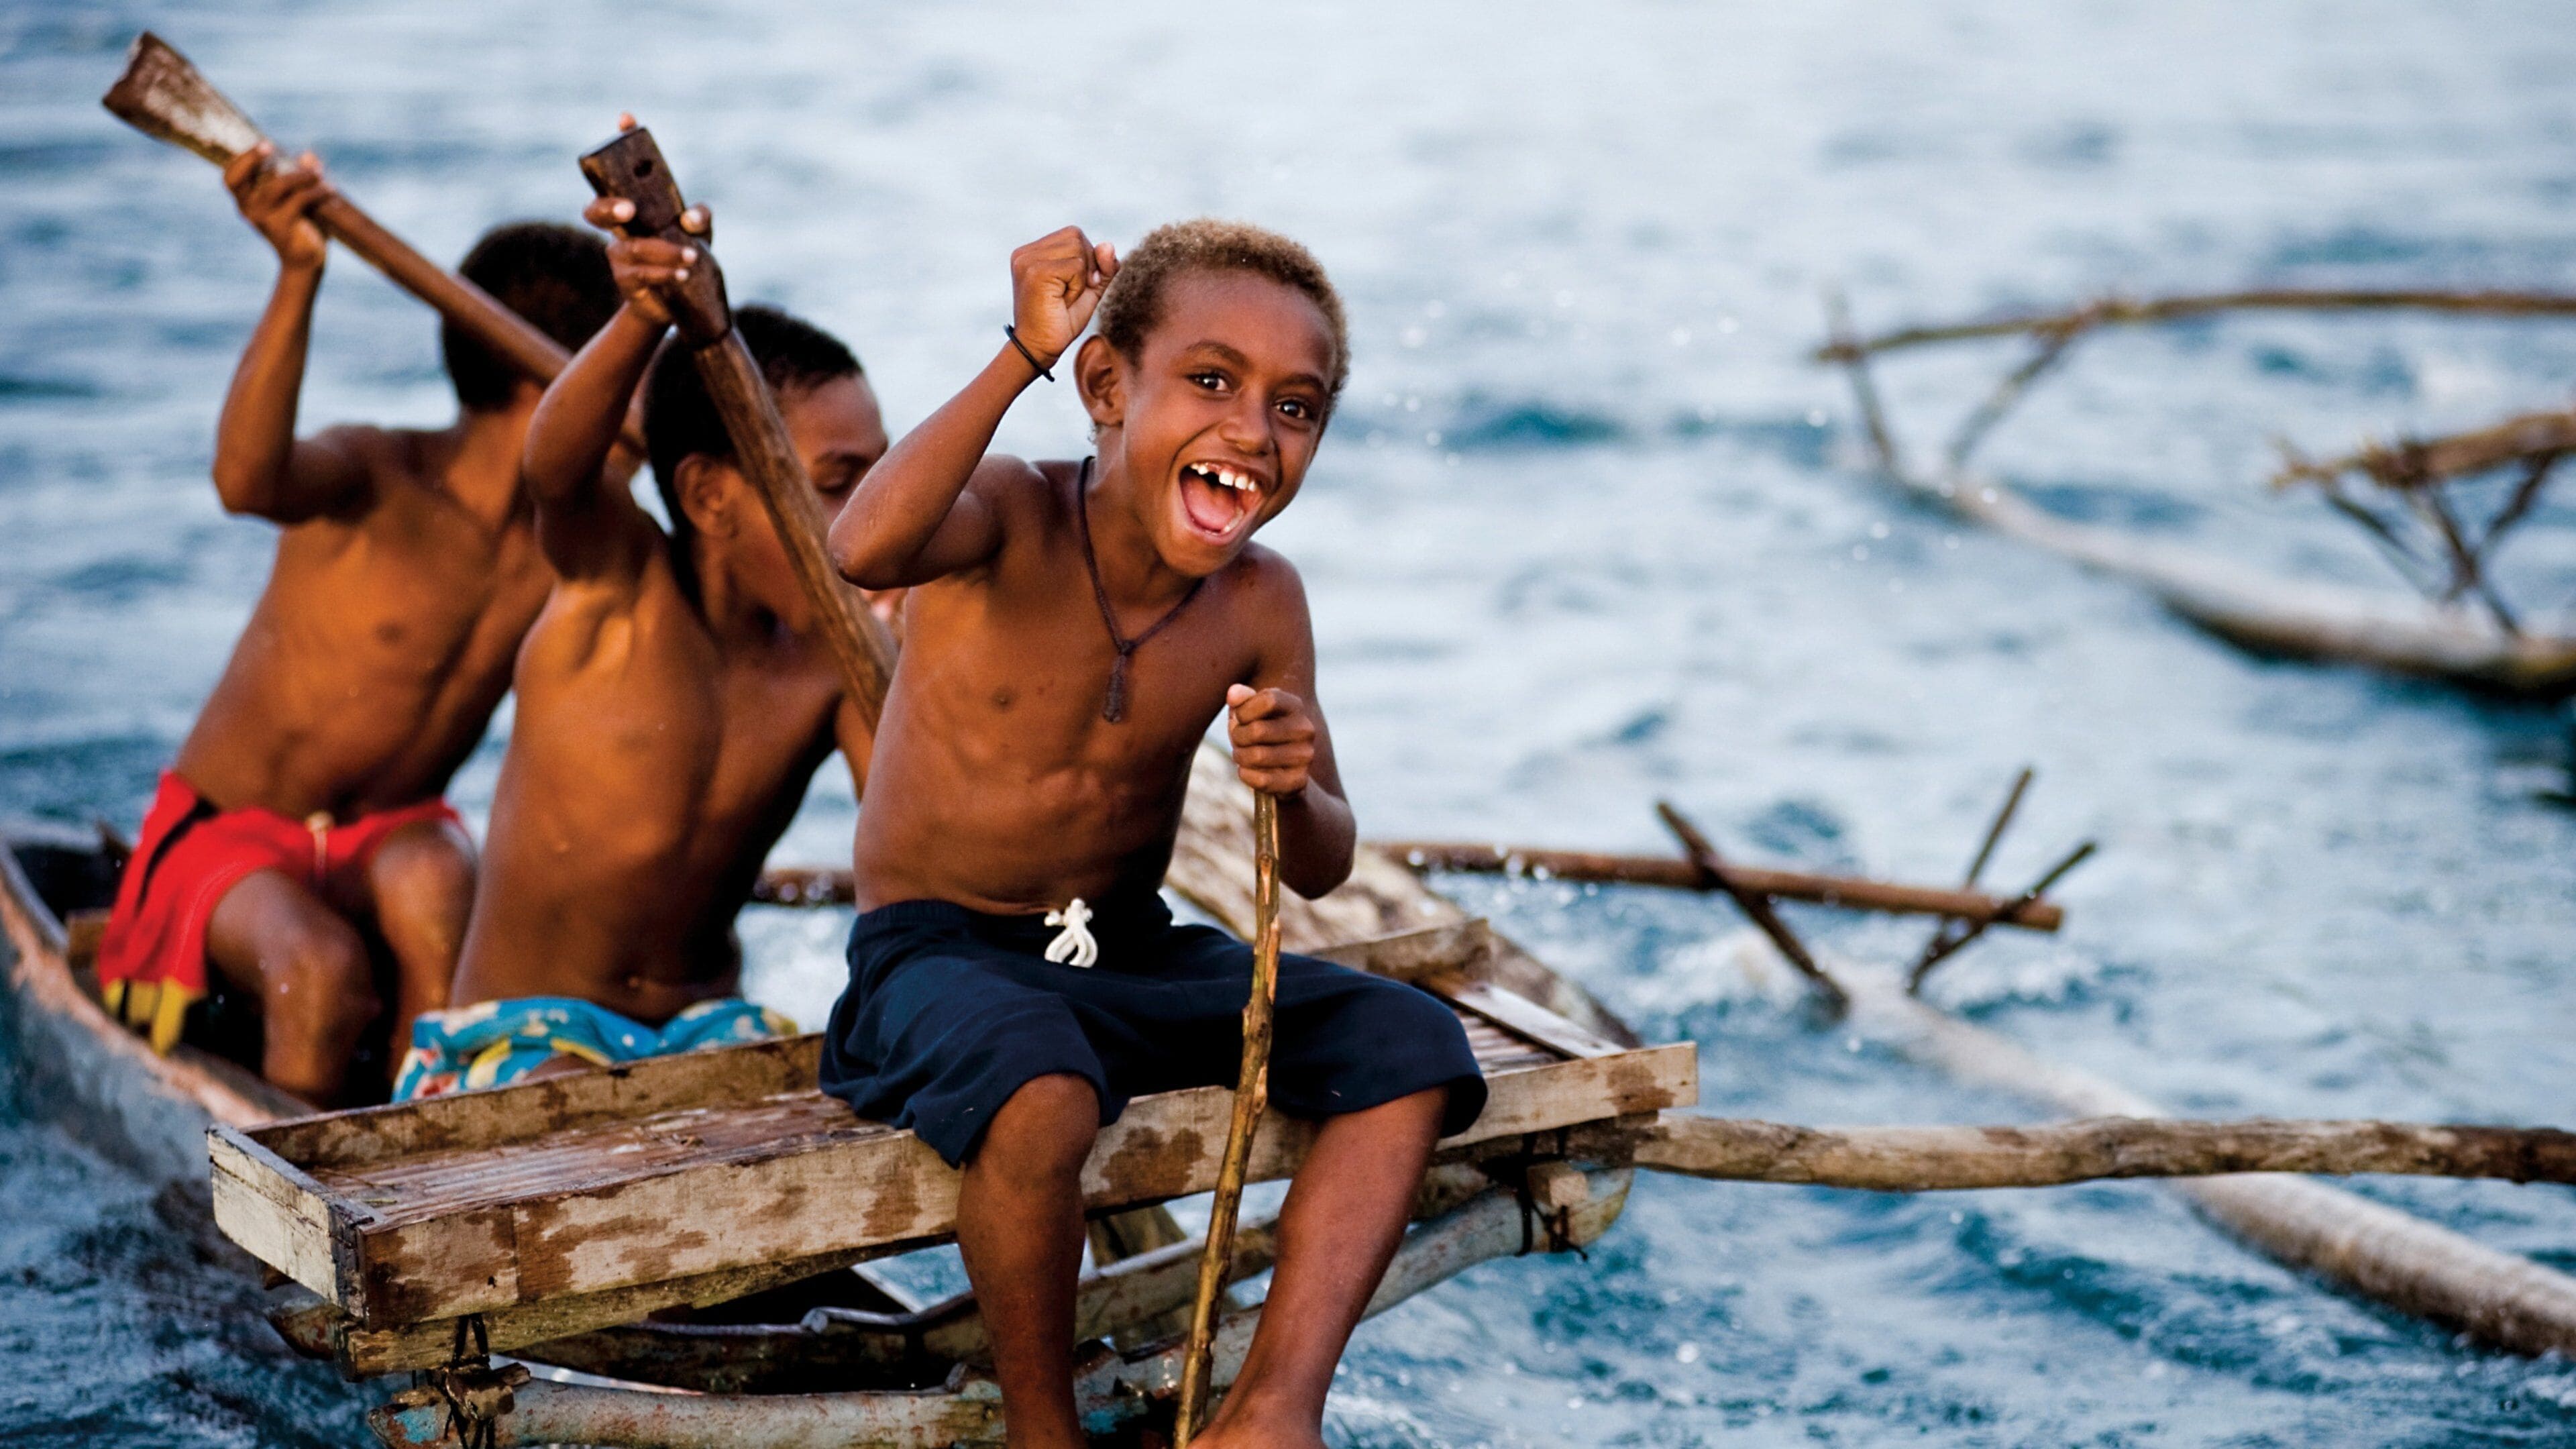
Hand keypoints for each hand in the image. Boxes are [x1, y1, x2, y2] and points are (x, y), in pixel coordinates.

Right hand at [224, 142, 331, 271]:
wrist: (305, 261)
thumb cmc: (300, 225)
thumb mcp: (298, 197)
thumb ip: (300, 175)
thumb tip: (308, 155)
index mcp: (246, 200)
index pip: (230, 178)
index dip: (241, 160)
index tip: (263, 144)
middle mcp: (248, 209)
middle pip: (239, 179)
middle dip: (252, 158)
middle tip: (271, 146)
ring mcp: (262, 219)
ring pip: (276, 186)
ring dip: (300, 175)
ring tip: (319, 173)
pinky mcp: (281, 228)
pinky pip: (298, 201)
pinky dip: (316, 191)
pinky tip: (330, 189)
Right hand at [582, 115, 711, 328]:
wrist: (678, 302)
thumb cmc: (683, 256)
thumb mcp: (701, 233)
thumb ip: (701, 218)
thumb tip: (688, 218)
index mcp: (635, 206)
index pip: (621, 170)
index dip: (621, 142)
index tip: (628, 119)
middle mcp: (620, 227)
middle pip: (595, 210)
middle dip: (608, 207)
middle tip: (630, 210)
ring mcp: (619, 253)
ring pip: (628, 247)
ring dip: (663, 250)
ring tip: (692, 256)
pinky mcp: (625, 280)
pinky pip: (639, 274)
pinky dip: (663, 272)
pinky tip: (682, 275)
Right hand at [1008, 226, 1117, 366]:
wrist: (1040, 349)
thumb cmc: (1061, 322)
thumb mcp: (1089, 290)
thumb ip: (1102, 267)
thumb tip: (1109, 244)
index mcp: (1033, 252)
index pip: (1073, 235)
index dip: (1086, 260)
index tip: (1071, 288)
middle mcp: (1026, 252)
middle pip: (1076, 236)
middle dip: (1085, 267)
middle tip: (1067, 295)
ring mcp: (1027, 260)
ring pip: (1077, 249)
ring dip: (1080, 278)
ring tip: (1062, 298)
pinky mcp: (1035, 271)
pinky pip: (1075, 265)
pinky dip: (1077, 287)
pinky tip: (1061, 301)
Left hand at [1227, 684, 1314, 796]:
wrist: (1278, 769)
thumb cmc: (1258, 732)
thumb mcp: (1248, 712)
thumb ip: (1241, 699)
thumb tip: (1233, 694)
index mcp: (1295, 706)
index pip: (1269, 700)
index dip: (1245, 710)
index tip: (1241, 718)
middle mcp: (1305, 729)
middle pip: (1258, 730)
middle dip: (1238, 737)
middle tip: (1238, 741)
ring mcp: (1305, 756)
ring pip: (1257, 756)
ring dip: (1241, 757)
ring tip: (1243, 755)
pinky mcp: (1299, 781)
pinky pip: (1263, 780)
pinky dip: (1247, 775)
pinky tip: (1248, 771)